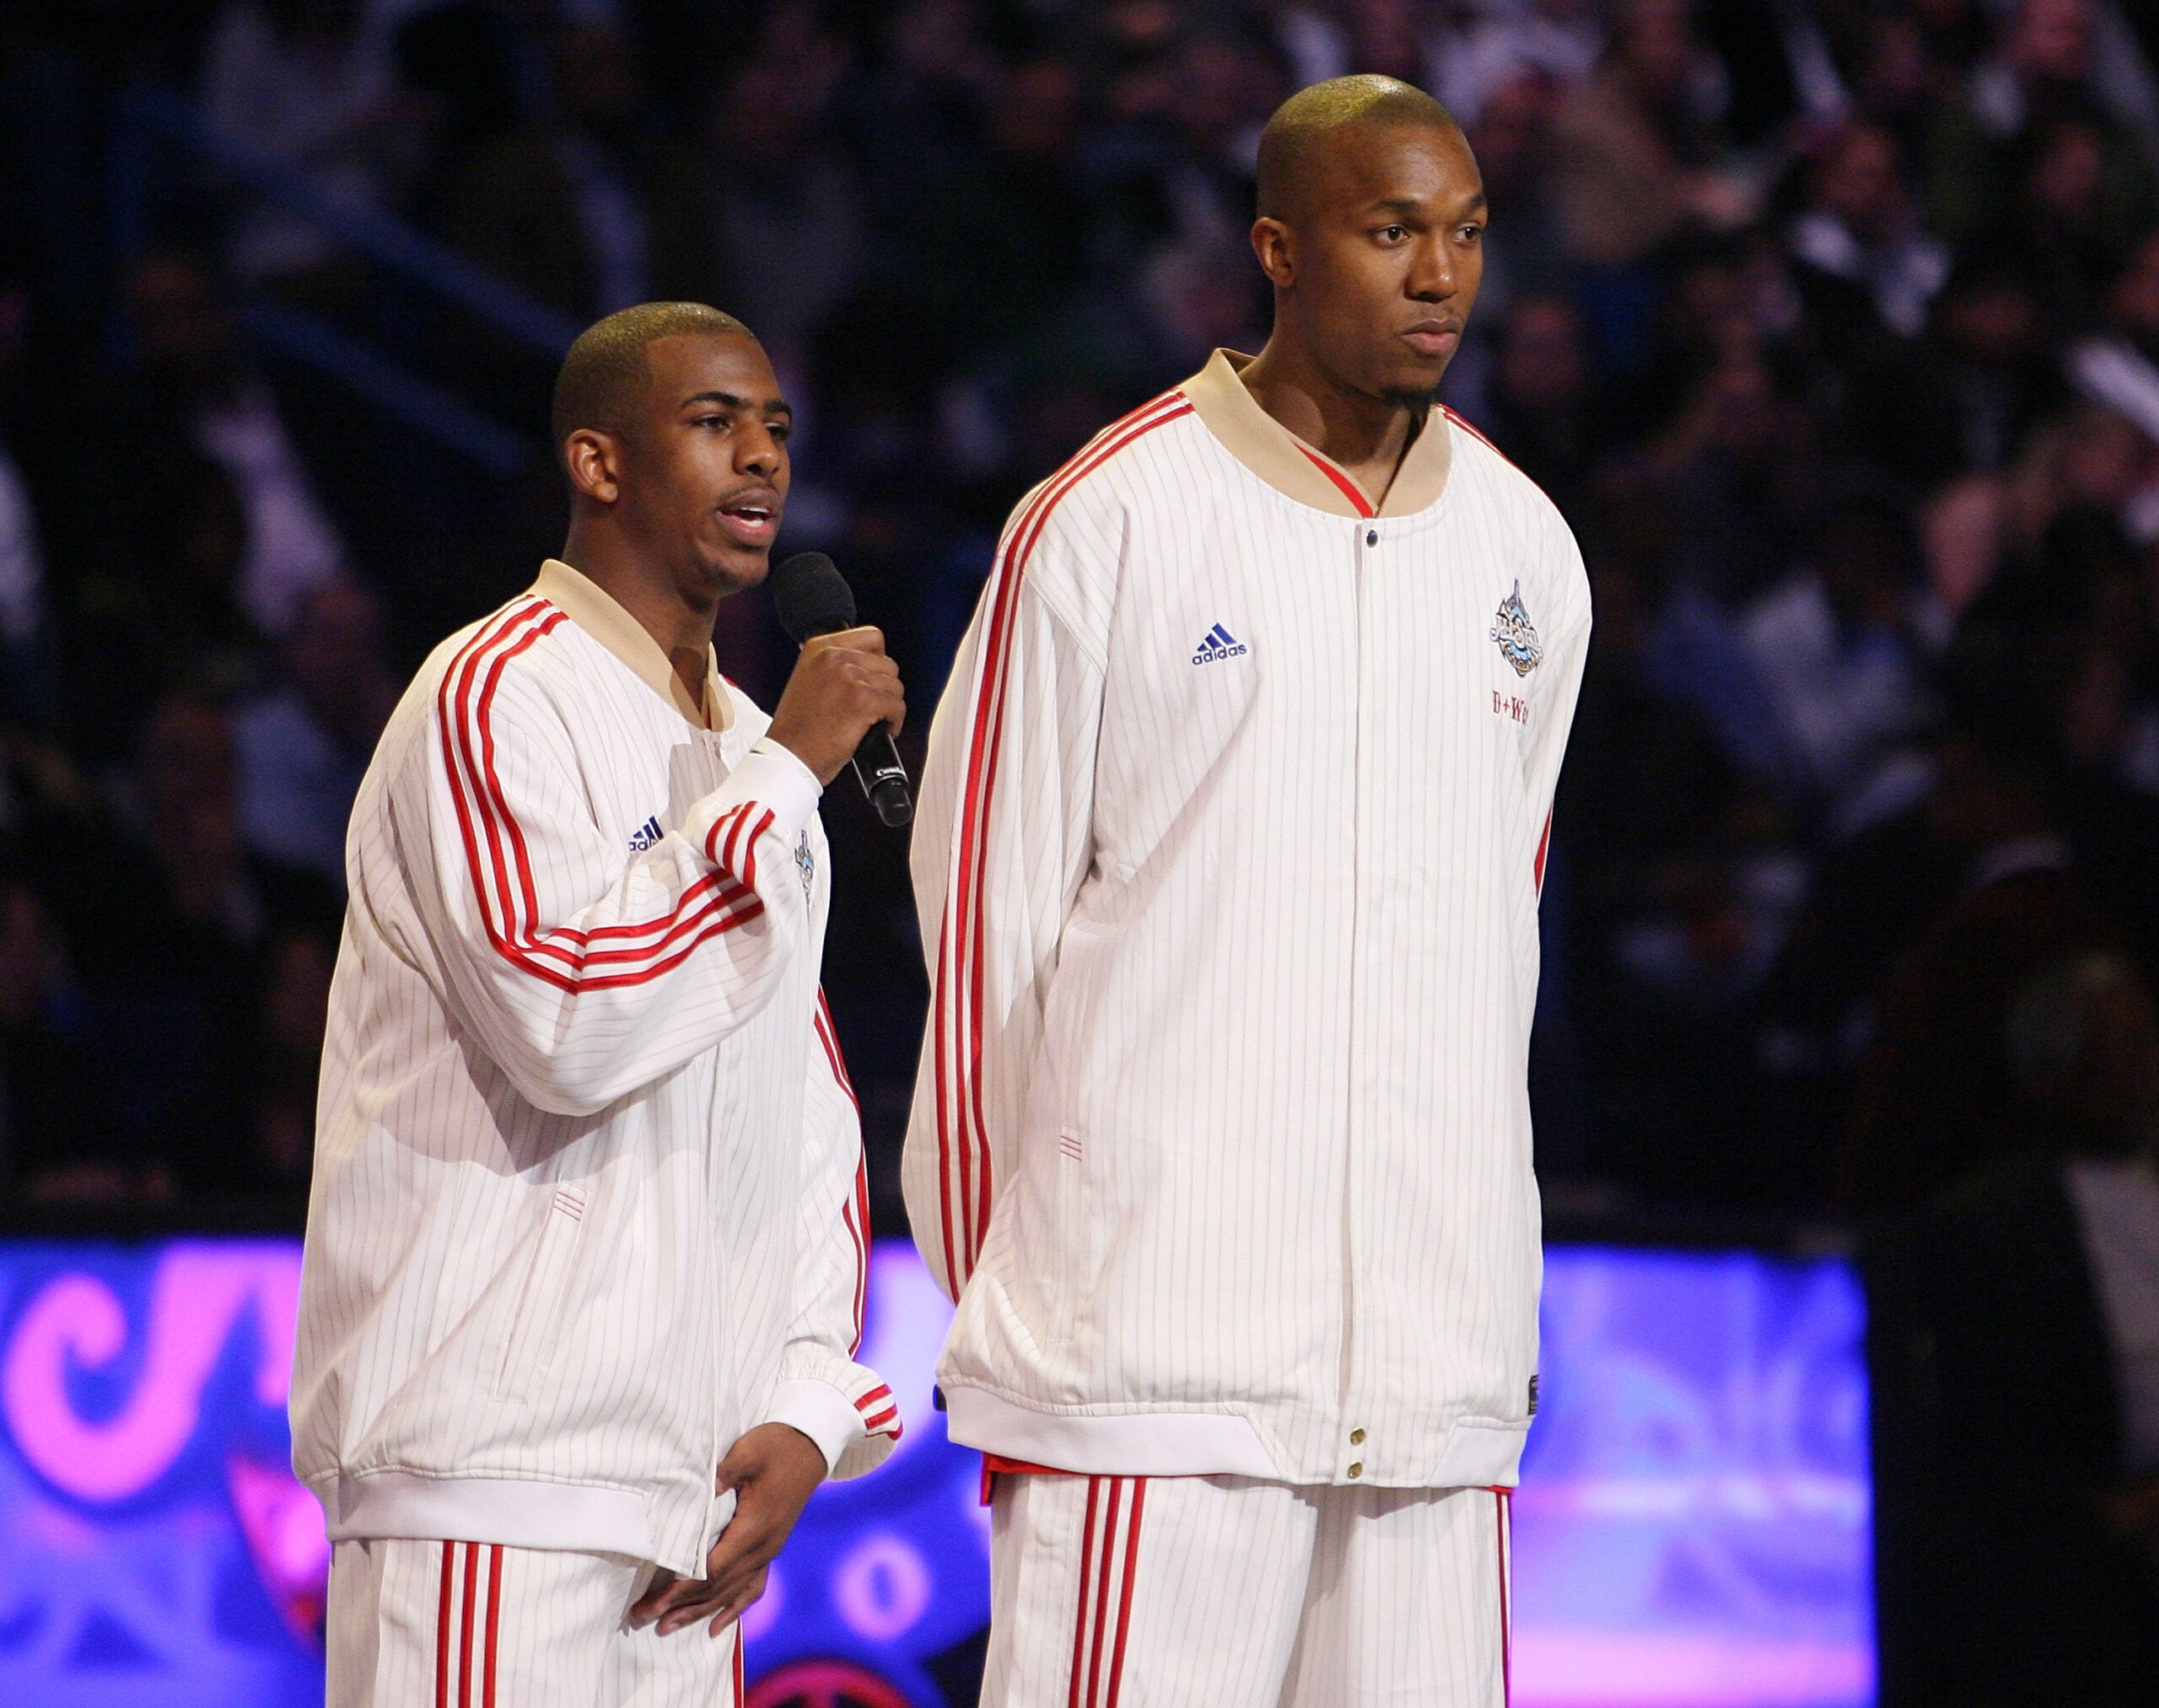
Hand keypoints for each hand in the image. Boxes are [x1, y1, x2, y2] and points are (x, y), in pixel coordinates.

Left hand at [628, 1423, 826, 1637]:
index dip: (683, 1588)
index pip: (713, 1569)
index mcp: (755, 1527)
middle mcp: (763, 1547)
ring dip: (699, 1612)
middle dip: (680, 1606)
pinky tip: (717, 1626)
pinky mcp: (771, 1548)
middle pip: (718, 1587)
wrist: (811, 1447)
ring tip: (668, 1628)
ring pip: (731, 1592)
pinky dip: (733, 1608)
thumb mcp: (748, 1452)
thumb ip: (723, 1472)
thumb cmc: (776, 1446)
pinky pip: (752, 1587)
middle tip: (643, 1618)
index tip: (655, 1602)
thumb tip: (700, 1491)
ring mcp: (769, 1550)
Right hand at [764, 627, 904, 786]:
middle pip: (888, 664)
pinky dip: (894, 722)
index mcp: (820, 647)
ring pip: (895, 686)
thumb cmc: (797, 727)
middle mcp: (834, 656)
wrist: (790, 755)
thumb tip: (865, 663)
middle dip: (885, 688)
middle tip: (874, 705)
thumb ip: (834, 664)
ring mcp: (849, 677)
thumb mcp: (808, 678)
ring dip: (890, 706)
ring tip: (875, 720)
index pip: (872, 636)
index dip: (879, 659)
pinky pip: (897, 707)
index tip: (875, 676)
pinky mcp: (862, 701)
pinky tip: (881, 730)